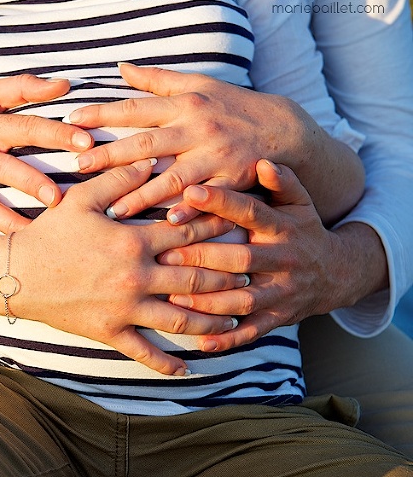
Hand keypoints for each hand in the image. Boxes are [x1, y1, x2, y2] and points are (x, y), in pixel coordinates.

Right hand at [0, 75, 92, 233]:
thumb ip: (23, 88)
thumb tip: (65, 84)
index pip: (24, 126)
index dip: (56, 133)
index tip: (86, 142)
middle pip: (5, 169)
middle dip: (32, 184)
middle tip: (59, 198)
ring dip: (13, 223)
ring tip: (42, 239)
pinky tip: (11, 262)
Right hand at [10, 160, 249, 374]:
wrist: (17, 274)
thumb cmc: (49, 233)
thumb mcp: (82, 199)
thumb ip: (119, 178)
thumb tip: (151, 160)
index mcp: (134, 241)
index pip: (188, 234)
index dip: (218, 229)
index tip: (242, 227)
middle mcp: (137, 277)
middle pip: (196, 278)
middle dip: (229, 277)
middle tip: (254, 276)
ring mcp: (126, 308)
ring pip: (181, 318)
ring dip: (213, 320)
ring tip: (236, 319)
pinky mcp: (111, 331)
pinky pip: (145, 352)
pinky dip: (168, 363)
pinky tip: (189, 368)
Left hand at [68, 63, 316, 222]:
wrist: (283, 128)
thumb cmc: (231, 106)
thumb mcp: (198, 85)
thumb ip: (157, 80)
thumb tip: (120, 68)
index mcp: (184, 105)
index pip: (136, 108)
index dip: (103, 114)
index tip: (72, 121)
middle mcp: (197, 129)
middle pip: (147, 143)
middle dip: (111, 155)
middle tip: (78, 166)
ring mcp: (216, 156)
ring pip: (173, 177)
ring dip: (143, 194)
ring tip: (114, 210)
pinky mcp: (234, 179)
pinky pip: (209, 198)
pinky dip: (192, 210)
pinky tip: (170, 223)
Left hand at [156, 159, 349, 351]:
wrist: (337, 274)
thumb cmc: (303, 230)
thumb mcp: (299, 203)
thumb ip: (283, 182)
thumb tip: (262, 161)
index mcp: (283, 228)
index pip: (251, 211)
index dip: (221, 201)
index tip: (189, 192)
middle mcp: (283, 260)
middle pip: (242, 259)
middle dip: (204, 258)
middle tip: (165, 255)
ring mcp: (282, 292)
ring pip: (243, 300)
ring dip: (208, 302)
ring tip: (173, 297)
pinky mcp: (279, 318)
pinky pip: (252, 332)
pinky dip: (227, 339)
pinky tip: (200, 341)